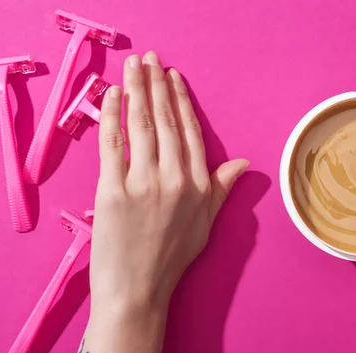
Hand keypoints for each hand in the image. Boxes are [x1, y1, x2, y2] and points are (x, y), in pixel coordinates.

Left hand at [90, 51, 248, 311]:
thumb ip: (222, 189)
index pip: (189, 133)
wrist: (137, 291)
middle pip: (165, 121)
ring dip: (137, 89)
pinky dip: (111, 115)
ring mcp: (143, 183)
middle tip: (151, 59)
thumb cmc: (171, 260)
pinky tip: (112, 94)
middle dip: (157, 85)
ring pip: (141, 125)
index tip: (173, 78)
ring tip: (134, 66)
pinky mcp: (113, 190)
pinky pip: (113, 143)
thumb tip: (243, 163)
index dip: (181, 102)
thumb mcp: (205, 225)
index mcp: (199, 186)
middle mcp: (174, 179)